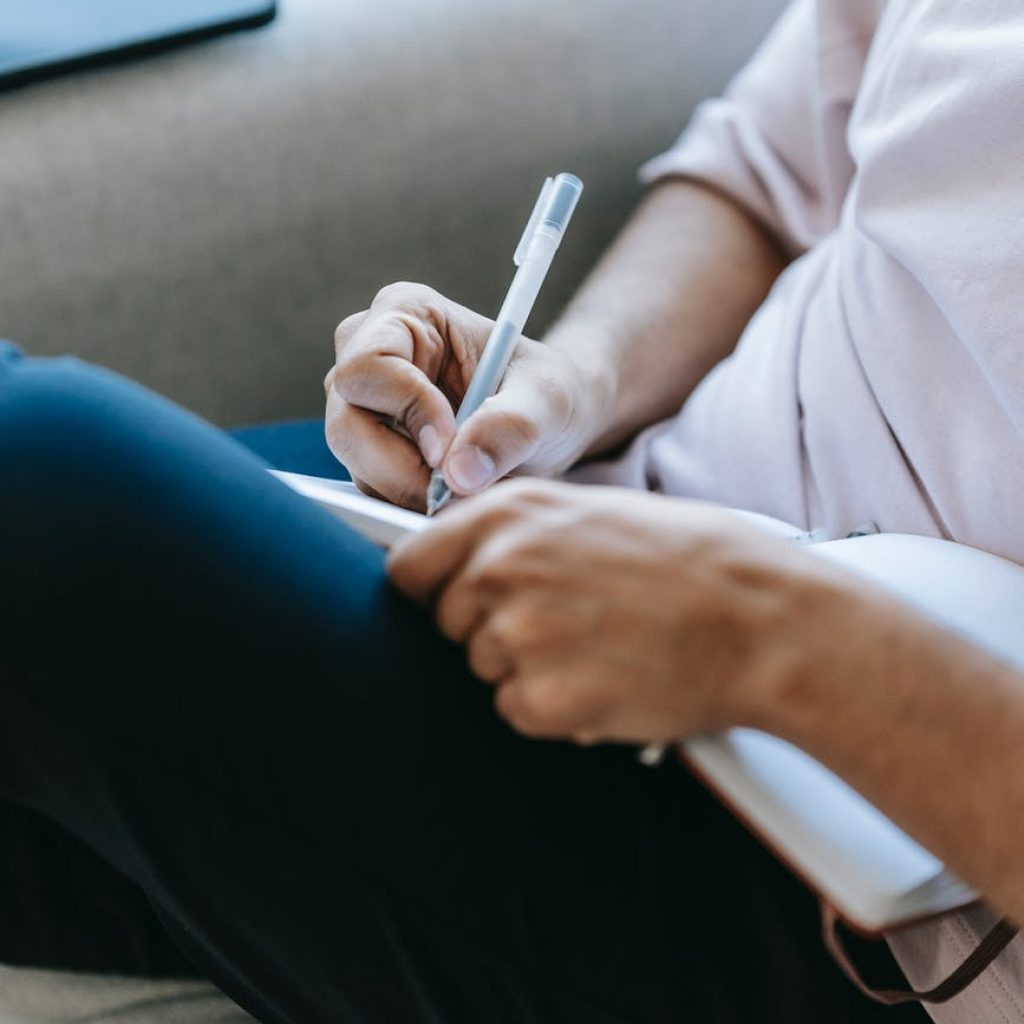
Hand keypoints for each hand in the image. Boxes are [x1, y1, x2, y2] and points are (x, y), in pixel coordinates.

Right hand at [324, 283, 605, 510]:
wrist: (549, 421)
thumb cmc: (548, 392)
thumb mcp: (546, 401)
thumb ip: (509, 428)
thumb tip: (459, 475)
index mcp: (405, 313)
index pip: (370, 366)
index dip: (406, 411)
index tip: (448, 447)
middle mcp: (368, 354)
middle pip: (348, 425)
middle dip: (403, 470)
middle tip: (459, 492)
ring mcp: (362, 407)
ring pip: (357, 465)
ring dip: (411, 492)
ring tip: (469, 493)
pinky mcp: (368, 451)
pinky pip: (372, 489)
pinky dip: (410, 503)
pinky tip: (453, 498)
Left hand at [388, 479, 858, 744]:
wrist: (762, 618)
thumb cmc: (689, 561)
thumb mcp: (591, 513)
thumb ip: (517, 534)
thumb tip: (462, 563)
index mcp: (508, 515)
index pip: (406, 568)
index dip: (426, 591)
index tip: (446, 603)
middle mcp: (500, 568)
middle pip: (445, 623)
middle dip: (486, 630)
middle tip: (562, 624)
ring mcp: (518, 635)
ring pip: (483, 669)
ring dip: (526, 668)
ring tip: (598, 647)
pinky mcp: (543, 698)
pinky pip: (518, 710)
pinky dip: (554, 707)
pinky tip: (608, 681)